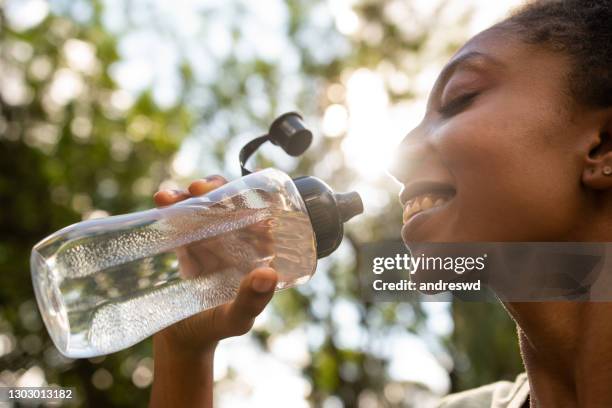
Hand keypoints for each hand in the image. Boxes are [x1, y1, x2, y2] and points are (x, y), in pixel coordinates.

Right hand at [152, 176, 278, 354]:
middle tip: (201, 189)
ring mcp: (210, 239)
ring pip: (205, 204)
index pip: (261, 216)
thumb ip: (251, 301)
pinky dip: (172, 204)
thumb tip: (268, 274)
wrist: (180, 340)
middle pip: (231, 203)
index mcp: (257, 253)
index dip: (252, 199)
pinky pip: (182, 217)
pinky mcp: (187, 242)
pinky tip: (161, 200)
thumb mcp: (235, 319)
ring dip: (191, 193)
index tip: (237, 194)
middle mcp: (236, 241)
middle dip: (217, 188)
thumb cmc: (215, 330)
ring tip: (172, 197)